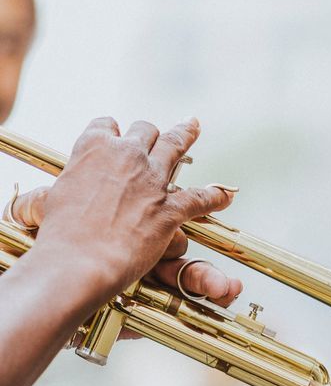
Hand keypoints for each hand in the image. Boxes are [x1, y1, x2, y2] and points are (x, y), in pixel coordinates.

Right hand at [12, 117, 241, 305]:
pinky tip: (227, 195)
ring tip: (192, 126)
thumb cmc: (61, 234)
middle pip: (144, 130)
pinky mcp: (170, 207)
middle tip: (157, 133)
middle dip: (150, 132)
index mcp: (92, 148)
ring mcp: (152, 180)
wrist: (80, 259)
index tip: (117, 136)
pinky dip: (217, 197)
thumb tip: (49, 198)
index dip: (113, 132)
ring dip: (185, 136)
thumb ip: (64, 191)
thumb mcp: (53, 200)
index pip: (106, 126)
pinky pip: (201, 197)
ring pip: (175, 147)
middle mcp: (125, 156)